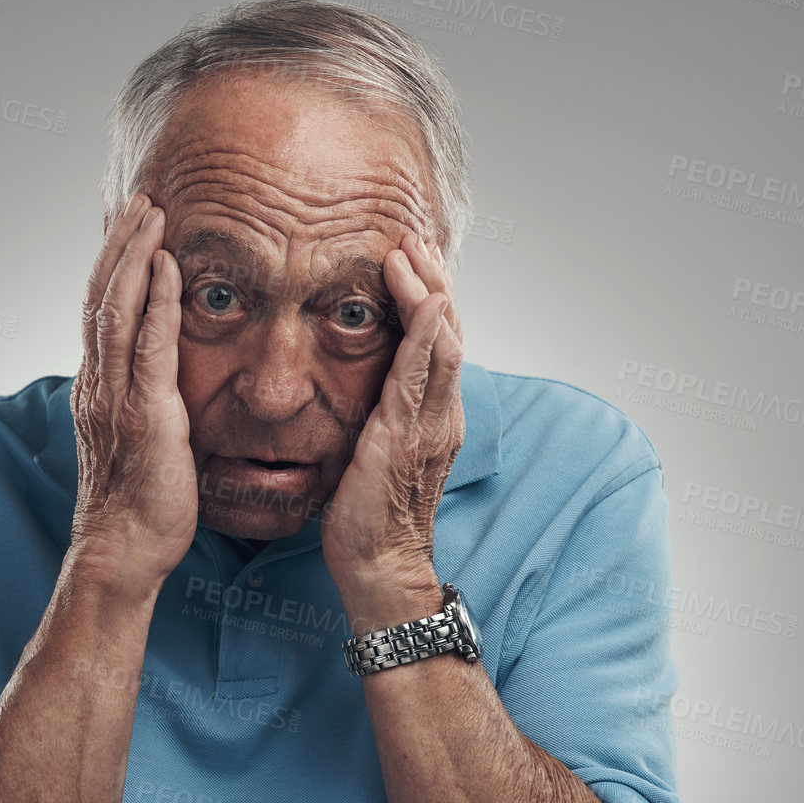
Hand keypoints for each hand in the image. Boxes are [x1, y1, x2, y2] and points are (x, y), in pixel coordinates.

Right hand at [69, 194, 195, 589]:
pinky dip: (154, 302)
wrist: (123, 551)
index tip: (132, 224)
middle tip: (141, 197)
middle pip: (100, 295)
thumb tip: (157, 378)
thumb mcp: (137, 440)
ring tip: (152, 212)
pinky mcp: (145, 415)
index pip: (99, 309)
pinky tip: (167, 267)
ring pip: (116, 309)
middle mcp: (98, 383)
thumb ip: (141, 401)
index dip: (113, 263)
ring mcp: (116, 397)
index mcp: (97, 387)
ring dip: (134, 255)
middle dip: (120, 242)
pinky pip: (147, 346)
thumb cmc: (137, 506)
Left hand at [320, 231, 465, 594]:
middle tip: (414, 234)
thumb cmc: (366, 519)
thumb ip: (373, 418)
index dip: (428, 296)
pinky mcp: (407, 434)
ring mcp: (430, 423)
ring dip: (428, 289)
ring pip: (443, 340)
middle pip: (449, 329)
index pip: (438, 342)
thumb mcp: (370, 455)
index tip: (411, 257)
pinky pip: (422, 371)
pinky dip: (424, 329)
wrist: (377, 568)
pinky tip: (420, 296)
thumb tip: (354, 391)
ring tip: (410, 248)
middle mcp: (441, 414)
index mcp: (432, 417)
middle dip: (433, 278)